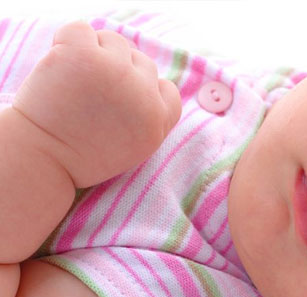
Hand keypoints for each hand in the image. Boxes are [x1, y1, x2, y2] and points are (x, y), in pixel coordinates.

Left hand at [12, 21, 181, 187]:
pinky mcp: (83, 54)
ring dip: (94, 53)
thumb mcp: (133, 147)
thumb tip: (144, 82)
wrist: (42, 159)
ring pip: (114, 41)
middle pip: (141, 62)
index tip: (121, 100)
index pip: (167, 89)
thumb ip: (147, 117)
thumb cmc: (80, 156)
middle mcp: (143, 95)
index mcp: (157, 120)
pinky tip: (59, 66)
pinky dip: (67, 41)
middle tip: (89, 93)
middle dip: (118, 71)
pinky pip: (80, 29)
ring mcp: (115, 71)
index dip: (145, 89)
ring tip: (73, 79)